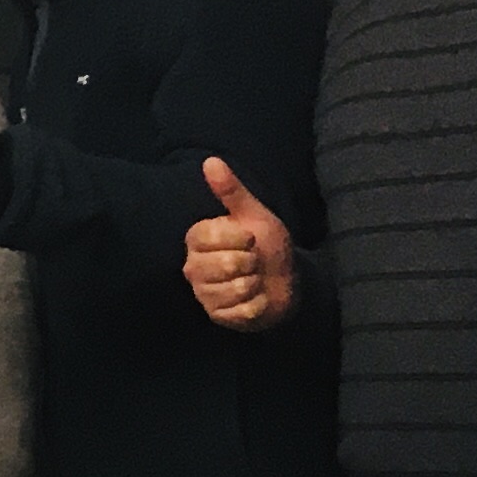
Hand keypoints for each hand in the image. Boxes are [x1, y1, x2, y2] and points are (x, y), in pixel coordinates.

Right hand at [184, 160, 300, 330]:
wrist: (283, 281)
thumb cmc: (266, 245)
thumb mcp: (254, 215)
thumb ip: (232, 191)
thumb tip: (211, 160)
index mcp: (197, 238)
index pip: (215, 235)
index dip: (242, 237)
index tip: (250, 239)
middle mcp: (193, 266)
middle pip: (226, 264)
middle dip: (252, 263)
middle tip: (254, 261)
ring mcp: (203, 292)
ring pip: (235, 288)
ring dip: (256, 284)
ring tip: (255, 280)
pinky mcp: (217, 315)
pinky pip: (242, 310)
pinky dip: (258, 305)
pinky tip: (257, 299)